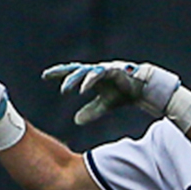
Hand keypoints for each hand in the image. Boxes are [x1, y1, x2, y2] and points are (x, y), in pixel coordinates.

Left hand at [42, 60, 183, 125]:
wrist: (145, 88)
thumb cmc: (124, 93)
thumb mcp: (105, 104)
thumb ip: (91, 111)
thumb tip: (76, 121)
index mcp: (93, 75)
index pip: (73, 71)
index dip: (59, 73)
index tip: (45, 76)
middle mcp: (97, 70)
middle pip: (76, 69)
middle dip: (63, 73)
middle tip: (49, 78)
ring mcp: (106, 68)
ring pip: (86, 71)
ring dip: (75, 79)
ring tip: (66, 89)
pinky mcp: (115, 70)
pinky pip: (100, 74)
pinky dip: (91, 81)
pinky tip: (83, 88)